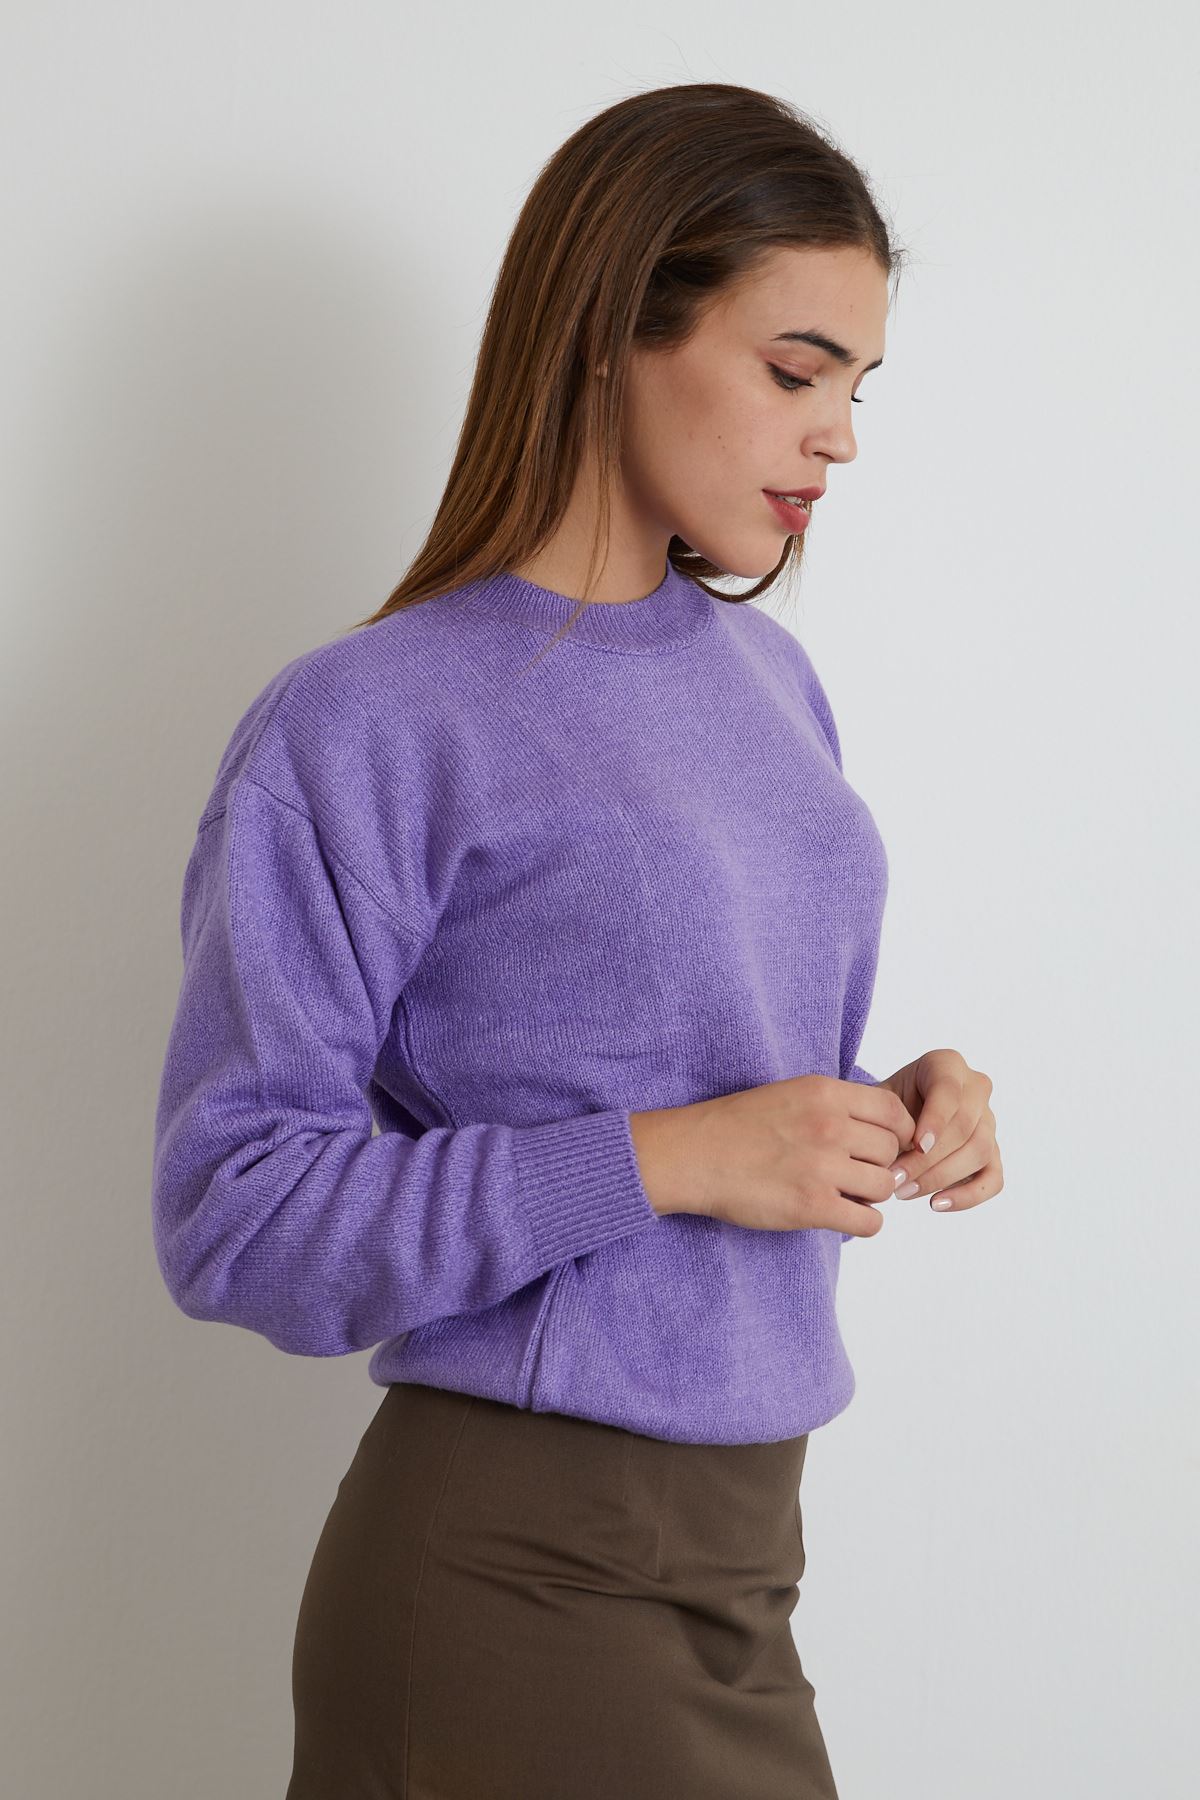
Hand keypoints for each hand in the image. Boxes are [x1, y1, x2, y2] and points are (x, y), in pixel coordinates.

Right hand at [629, 1074, 918, 1236]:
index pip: (894, 1112)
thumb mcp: (790, 1094)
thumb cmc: (736, 1125)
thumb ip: (834, 1106)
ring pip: (883, 1187)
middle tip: (855, 1174)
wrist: (693, 1155)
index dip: (897, 1133)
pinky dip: (863, 1223)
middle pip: (891, 1151)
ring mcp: (822, 1167)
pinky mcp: (812, 1206)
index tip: (882, 1146)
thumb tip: (880, 1130)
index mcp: (825, 1093)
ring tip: (846, 1194)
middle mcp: (830, 1126)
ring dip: (870, 1195)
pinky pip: (869, 1222)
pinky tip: (843, 1216)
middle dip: (879, 1165)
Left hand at [873, 1048, 1001, 1213]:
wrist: (894, 1117)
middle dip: (928, 1158)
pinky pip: (993, 1179)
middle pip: (964, 1126)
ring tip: (904, 1192)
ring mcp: (989, 1121)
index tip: (915, 1145)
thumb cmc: (884, 1106)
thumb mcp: (877, 1101)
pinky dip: (967, 1196)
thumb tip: (882, 1150)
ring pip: (980, 1152)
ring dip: (940, 1177)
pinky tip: (936, 1203)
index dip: (935, 1120)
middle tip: (895, 1179)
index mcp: (947, 1064)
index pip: (949, 1090)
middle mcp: (975, 1088)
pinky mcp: (993, 1153)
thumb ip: (882, 1116)